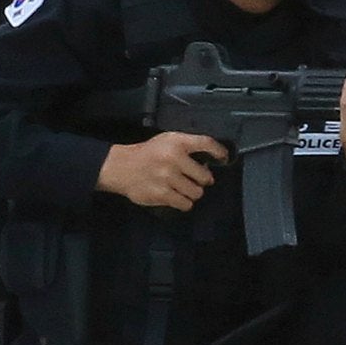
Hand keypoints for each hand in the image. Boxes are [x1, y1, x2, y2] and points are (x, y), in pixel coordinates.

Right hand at [96, 131, 229, 211]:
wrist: (121, 167)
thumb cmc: (149, 153)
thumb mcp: (168, 140)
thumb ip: (188, 146)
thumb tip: (212, 160)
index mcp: (177, 142)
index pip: (207, 143)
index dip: (219, 152)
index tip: (224, 158)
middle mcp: (174, 159)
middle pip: (205, 176)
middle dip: (202, 180)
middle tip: (195, 179)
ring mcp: (168, 178)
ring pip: (197, 193)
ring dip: (193, 192)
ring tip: (184, 188)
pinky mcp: (161, 194)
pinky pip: (185, 204)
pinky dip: (184, 202)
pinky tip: (177, 197)